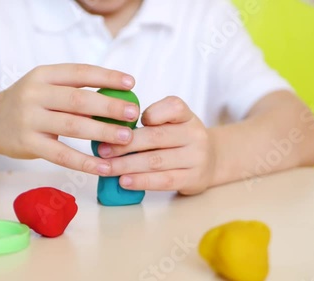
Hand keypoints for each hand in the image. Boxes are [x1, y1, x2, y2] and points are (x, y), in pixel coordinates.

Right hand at [0, 64, 139, 175]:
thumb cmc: (28, 104)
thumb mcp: (45, 89)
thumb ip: (73, 92)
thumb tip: (116, 101)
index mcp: (43, 74)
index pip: (80, 72)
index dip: (107, 76)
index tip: (131, 82)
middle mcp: (34, 93)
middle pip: (78, 99)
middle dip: (109, 106)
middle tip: (133, 113)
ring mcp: (29, 119)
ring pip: (72, 125)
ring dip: (102, 131)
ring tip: (126, 138)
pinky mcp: (28, 144)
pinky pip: (61, 155)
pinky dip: (85, 162)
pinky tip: (104, 166)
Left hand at [96, 96, 216, 194]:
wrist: (211, 161)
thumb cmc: (178, 140)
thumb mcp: (171, 123)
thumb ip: (148, 122)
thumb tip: (108, 128)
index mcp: (187, 115)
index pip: (172, 107)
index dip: (151, 113)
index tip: (128, 121)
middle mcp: (195, 134)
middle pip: (156, 137)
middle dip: (125, 144)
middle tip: (102, 150)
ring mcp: (197, 157)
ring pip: (156, 160)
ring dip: (127, 165)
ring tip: (107, 168)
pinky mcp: (193, 179)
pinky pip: (164, 180)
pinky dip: (141, 181)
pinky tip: (124, 181)